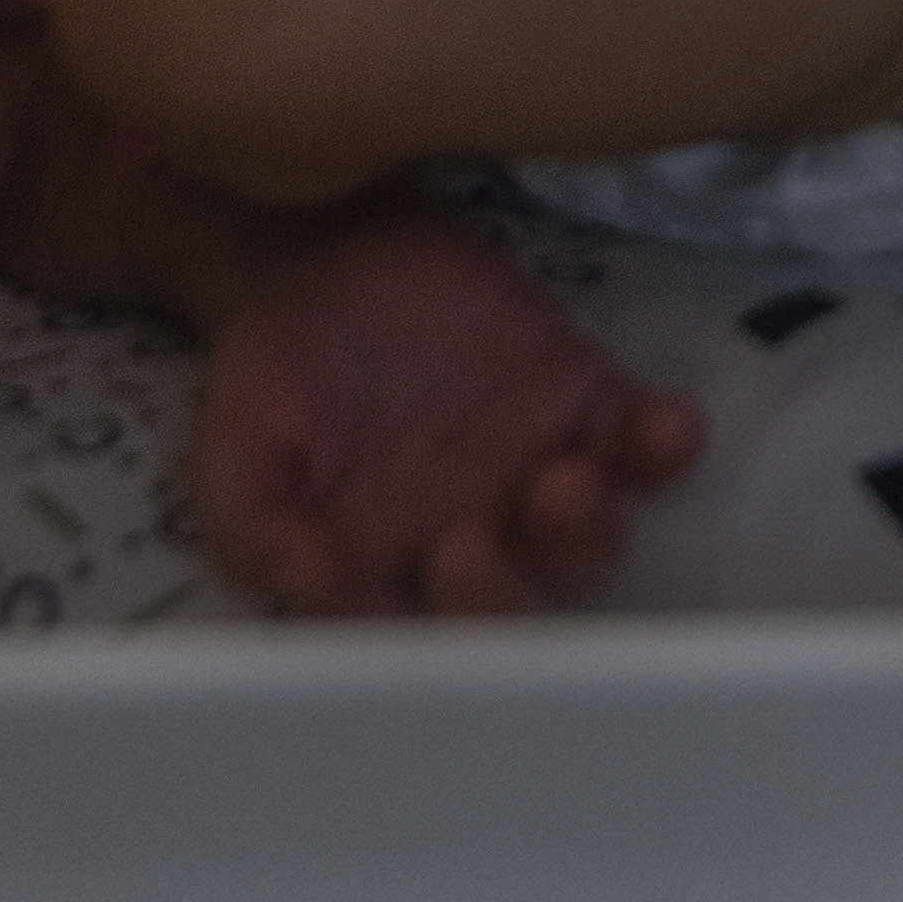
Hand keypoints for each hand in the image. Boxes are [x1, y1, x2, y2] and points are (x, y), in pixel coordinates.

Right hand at [183, 208, 706, 617]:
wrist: (325, 258)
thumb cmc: (274, 378)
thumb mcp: (235, 456)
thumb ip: (262, 530)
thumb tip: (317, 589)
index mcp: (390, 579)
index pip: (427, 643)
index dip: (434, 631)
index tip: (413, 585)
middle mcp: (477, 544)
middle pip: (517, 605)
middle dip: (502, 589)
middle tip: (469, 539)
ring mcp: (539, 477)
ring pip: (588, 539)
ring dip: (587, 528)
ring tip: (567, 482)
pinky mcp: (585, 405)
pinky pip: (641, 445)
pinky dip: (663, 447)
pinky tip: (667, 427)